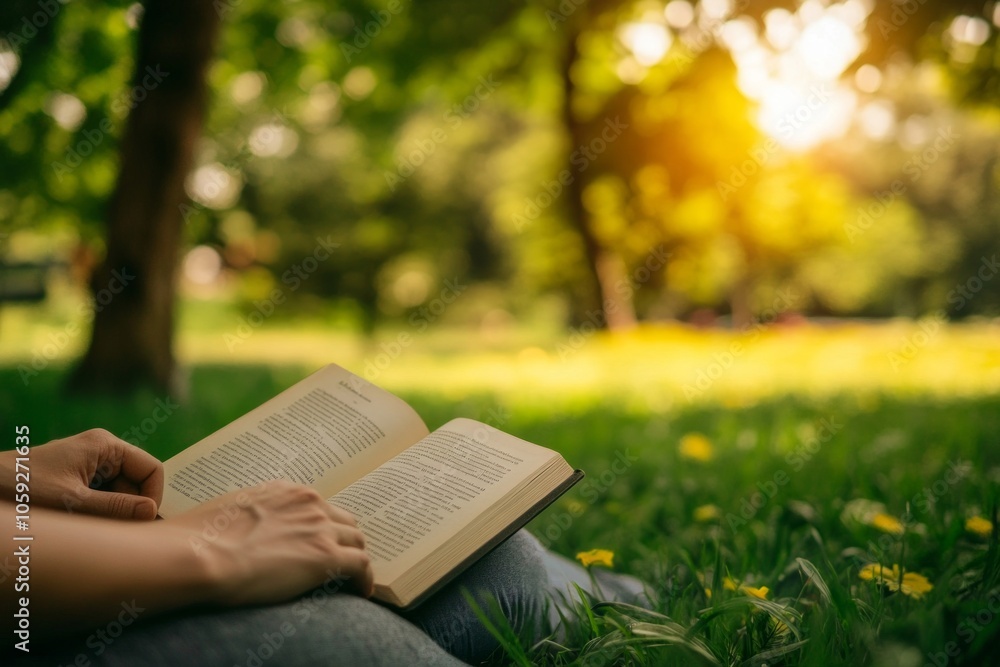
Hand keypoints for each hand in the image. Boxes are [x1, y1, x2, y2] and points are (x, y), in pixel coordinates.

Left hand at [0, 428, 163, 519]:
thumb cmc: (24, 489)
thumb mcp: (73, 502)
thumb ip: (116, 507)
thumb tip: (152, 511)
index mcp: (106, 445)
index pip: (151, 468)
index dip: (152, 496)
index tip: (141, 523)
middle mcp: (102, 450)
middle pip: (137, 481)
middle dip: (130, 507)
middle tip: (116, 532)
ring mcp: (89, 463)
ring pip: (120, 491)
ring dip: (112, 511)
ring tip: (94, 528)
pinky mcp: (77, 477)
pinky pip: (102, 495)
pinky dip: (99, 511)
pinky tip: (84, 524)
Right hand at [168, 480, 373, 604]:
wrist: (202, 555)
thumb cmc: (201, 538)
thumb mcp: (230, 510)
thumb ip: (251, 515)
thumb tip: (246, 528)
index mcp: (286, 492)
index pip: (318, 507)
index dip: (322, 527)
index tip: (320, 542)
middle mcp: (309, 504)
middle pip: (343, 521)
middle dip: (344, 539)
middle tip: (342, 559)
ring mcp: (320, 529)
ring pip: (356, 541)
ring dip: (355, 558)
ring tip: (352, 579)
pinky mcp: (326, 557)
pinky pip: (361, 565)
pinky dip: (364, 579)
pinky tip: (360, 592)